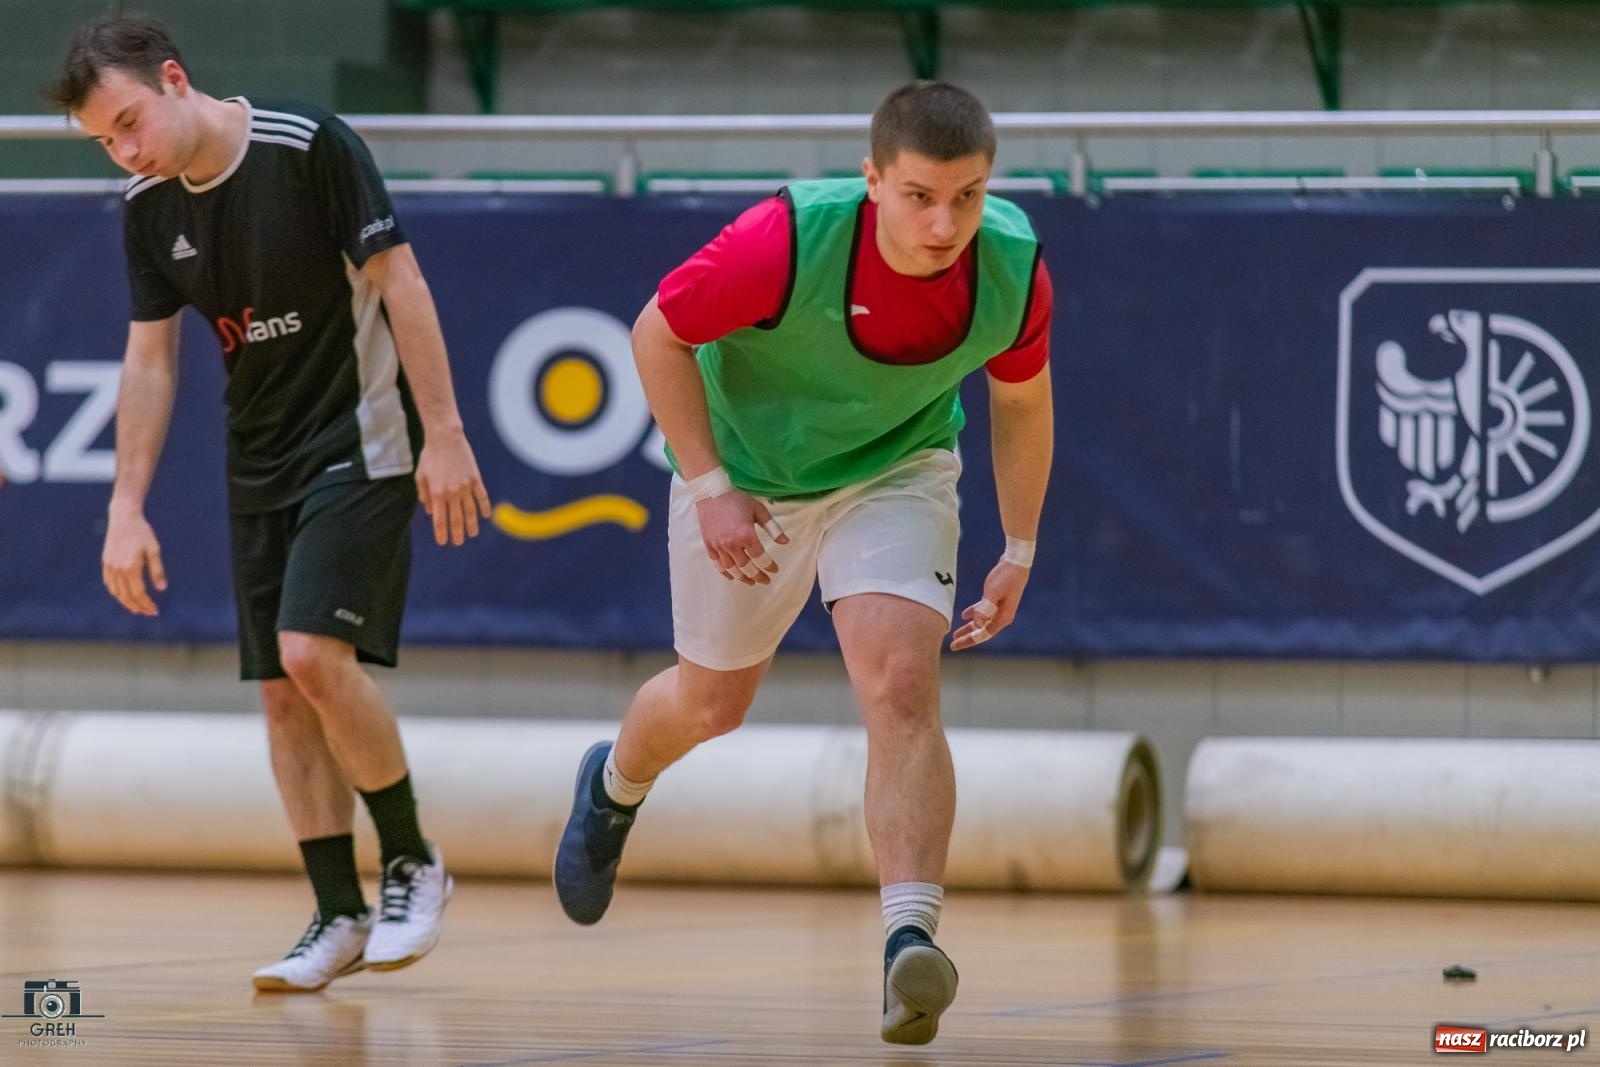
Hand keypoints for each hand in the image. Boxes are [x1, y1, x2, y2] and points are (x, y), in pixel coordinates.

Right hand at [102, 507, 165, 615]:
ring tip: (137, 608)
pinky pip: (109, 583)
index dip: (147, 604)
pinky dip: (116, 592)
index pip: (138, 593)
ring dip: (126, 602)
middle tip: (148, 612)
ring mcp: (109, 566)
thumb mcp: (154, 550)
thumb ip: (157, 570)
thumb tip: (162, 589)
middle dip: (138, 606)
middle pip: (126, 596)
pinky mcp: (106, 562)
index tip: (155, 611)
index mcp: (130, 567)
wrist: (124, 518)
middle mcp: (118, 569)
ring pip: (116, 591)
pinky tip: (123, 595)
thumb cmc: (143, 533)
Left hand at [416, 428, 490, 545]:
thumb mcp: (421, 476)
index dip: (441, 533)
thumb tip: (430, 512)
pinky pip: (482, 497)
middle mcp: (453, 493)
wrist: (445, 438)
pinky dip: (484, 507)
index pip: (440, 519)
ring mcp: (466, 486)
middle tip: (458, 543)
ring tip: (472, 534)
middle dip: (457, 533)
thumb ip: (425, 495)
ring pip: (470, 511)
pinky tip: (485, 516)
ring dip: (471, 525)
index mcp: (437, 493)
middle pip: (456, 519)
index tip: (443, 542)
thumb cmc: (430, 456)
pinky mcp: (475, 479)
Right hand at [696, 490, 788, 585]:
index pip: (760, 557)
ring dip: (743, 578)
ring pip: (732, 569)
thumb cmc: (737, 500)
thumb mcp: (759, 510)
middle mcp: (732, 544)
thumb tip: (785, 542)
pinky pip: (718, 564)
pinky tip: (732, 576)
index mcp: (746, 535)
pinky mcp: (709, 545)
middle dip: (758, 576)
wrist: (712, 493)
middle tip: (765, 580)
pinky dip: (726, 573)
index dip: (769, 566)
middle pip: (747, 567)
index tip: (775, 570)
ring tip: (750, 581)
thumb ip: (773, 527)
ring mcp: (719, 546)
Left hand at [950, 557, 1029, 650]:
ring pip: (982, 622)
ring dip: (969, 627)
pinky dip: (973, 613)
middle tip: (952, 644)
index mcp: (1003, 617)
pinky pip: (983, 611)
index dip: (968, 641)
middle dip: (967, 637)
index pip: (983, 634)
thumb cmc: (1006, 576)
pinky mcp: (997, 599)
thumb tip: (977, 625)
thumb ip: (984, 609)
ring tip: (955, 633)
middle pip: (982, 631)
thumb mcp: (992, 592)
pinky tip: (963, 616)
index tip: (955, 645)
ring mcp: (1000, 608)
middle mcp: (1002, 616)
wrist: (1017, 562)